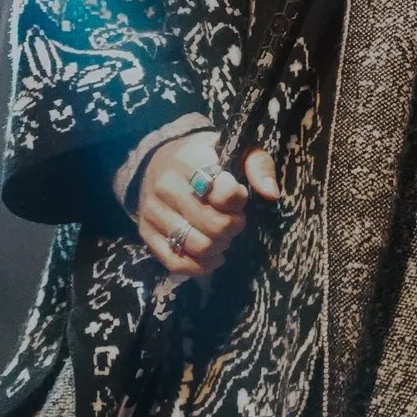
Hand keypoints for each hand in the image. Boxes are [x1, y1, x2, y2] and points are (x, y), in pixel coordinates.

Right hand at [132, 132, 280, 278]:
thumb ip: (258, 165)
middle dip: (233, 226)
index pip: (223, 192)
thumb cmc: (206, 158)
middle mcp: (165, 185)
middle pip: (214, 225)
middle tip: (234, 219)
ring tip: (222, 235)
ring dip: (219, 247)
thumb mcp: (235, 149)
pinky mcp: (146, 233)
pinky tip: (213, 257)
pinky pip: (175, 262)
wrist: (159, 161)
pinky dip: (200, 267)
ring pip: (197, 246)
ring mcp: (152, 211)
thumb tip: (271, 194)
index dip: (239, 200)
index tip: (238, 196)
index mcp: (189, 159)